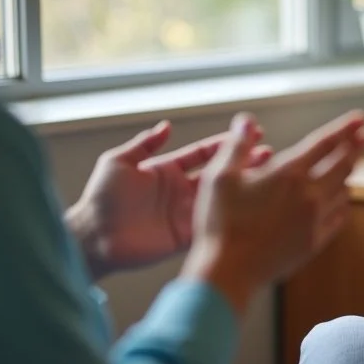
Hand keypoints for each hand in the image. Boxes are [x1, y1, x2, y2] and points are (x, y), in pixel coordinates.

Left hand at [66, 120, 271, 280]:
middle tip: (269, 154)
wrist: (94, 237)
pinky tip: (251, 209)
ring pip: (221, 197)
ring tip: (268, 177)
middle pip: (219, 173)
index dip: (224, 143)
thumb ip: (144, 144)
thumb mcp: (119, 162)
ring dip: (243, 188)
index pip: (203, 153)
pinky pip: (212, 223)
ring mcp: (185, 213)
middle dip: (243, 163)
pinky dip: (231, 216)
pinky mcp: (186, 235)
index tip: (247, 133)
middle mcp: (181, 190)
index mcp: (167, 170)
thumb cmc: (101, 198)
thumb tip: (165, 125)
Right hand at [181, 110, 363, 316]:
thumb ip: (237, 145)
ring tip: (350, 164)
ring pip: (343, 190)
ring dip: (348, 174)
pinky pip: (338, 217)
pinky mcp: (313, 243)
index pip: (325, 143)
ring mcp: (314, 221)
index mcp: (288, 174)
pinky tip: (342, 200)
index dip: (345, 128)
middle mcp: (309, 195)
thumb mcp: (219, 177)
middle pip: (342, 165)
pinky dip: (343, 203)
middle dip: (354, 147)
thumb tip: (247, 120)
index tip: (361, 118)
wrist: (228, 273)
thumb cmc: (220, 224)